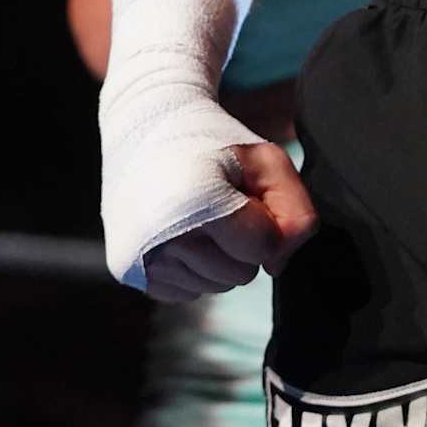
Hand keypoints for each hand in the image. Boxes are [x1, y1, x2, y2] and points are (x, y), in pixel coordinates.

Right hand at [140, 141, 317, 303]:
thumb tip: (276, 264)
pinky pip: (188, 291)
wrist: (144, 136)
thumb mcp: (267, 160)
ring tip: (199, 217)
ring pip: (216, 287)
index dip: (264, 220)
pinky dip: (192, 268)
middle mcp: (165, 236)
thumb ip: (296, 211)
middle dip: (241, 244)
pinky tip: (180, 232)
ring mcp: (145, 259)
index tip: (243, 194)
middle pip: (240, 275)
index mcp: (198, 200)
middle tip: (220, 205)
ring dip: (217, 257)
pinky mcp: (131, 273)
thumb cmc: (210, 147)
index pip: (264, 247)